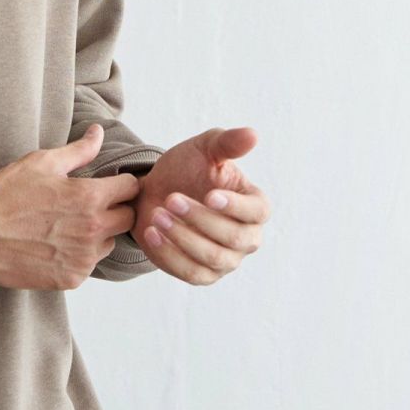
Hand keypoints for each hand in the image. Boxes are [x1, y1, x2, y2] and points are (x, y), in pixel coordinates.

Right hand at [0, 124, 142, 290]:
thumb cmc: (7, 193)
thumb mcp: (42, 162)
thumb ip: (79, 150)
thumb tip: (99, 133)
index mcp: (90, 197)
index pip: (131, 188)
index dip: (120, 182)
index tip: (108, 184)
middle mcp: (94, 230)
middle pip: (128, 218)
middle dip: (115, 208)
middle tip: (89, 205)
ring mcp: (84, 257)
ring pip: (110, 242)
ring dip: (99, 234)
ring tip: (69, 225)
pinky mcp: (72, 278)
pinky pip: (89, 264)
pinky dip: (80, 255)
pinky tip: (56, 244)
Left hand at [131, 126, 269, 284]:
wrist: (155, 191)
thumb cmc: (186, 169)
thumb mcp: (204, 149)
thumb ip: (228, 143)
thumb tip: (253, 135)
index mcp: (254, 206)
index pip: (257, 212)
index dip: (236, 206)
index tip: (210, 194)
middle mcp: (247, 237)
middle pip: (235, 238)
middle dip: (201, 219)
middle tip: (171, 200)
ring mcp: (226, 260)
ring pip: (212, 258)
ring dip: (183, 238)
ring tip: (157, 215)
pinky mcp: (202, 274)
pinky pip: (190, 273)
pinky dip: (170, 255)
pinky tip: (152, 233)